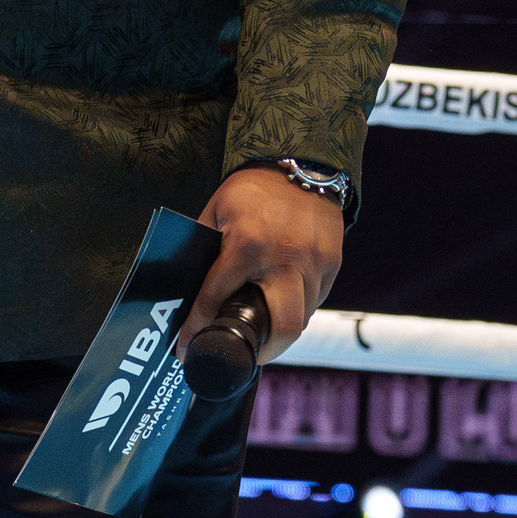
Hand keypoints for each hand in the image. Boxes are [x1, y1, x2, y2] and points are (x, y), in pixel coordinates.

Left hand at [178, 166, 343, 365]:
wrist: (301, 162)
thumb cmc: (253, 190)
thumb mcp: (217, 212)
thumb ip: (204, 249)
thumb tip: (184, 290)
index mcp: (247, 244)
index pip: (216, 300)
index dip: (196, 329)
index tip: (184, 349)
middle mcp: (285, 258)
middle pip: (282, 327)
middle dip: (263, 352)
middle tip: (246, 355)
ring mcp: (315, 261)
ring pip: (303, 317)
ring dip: (281, 330)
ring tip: (262, 332)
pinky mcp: (332, 261)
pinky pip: (317, 299)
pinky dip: (299, 308)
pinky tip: (283, 305)